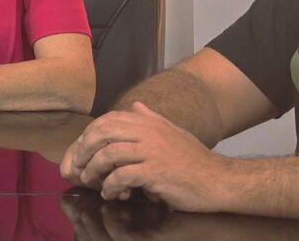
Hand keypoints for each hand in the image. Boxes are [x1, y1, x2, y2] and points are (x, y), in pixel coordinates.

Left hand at [61, 103, 239, 210]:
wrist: (218, 180)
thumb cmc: (194, 160)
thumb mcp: (172, 132)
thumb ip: (151, 119)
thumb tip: (135, 105)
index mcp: (149, 122)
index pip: (108, 120)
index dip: (90, 134)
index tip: (83, 149)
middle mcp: (148, 132)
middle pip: (103, 133)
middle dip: (85, 150)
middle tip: (80, 166)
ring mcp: (151, 152)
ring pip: (108, 155)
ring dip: (94, 171)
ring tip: (92, 182)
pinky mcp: (155, 172)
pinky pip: (122, 177)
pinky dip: (111, 187)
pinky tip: (111, 194)